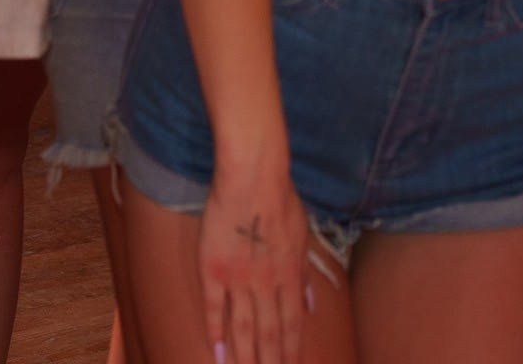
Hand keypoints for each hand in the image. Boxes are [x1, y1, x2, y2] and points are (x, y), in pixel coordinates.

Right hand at [199, 148, 311, 363]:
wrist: (252, 177)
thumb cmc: (280, 200)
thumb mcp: (302, 236)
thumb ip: (303, 274)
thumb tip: (309, 304)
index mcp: (289, 275)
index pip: (292, 325)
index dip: (291, 352)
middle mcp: (266, 283)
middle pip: (268, 333)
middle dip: (270, 362)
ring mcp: (239, 278)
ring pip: (243, 327)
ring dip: (245, 356)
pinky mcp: (213, 269)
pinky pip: (214, 306)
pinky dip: (215, 331)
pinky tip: (216, 350)